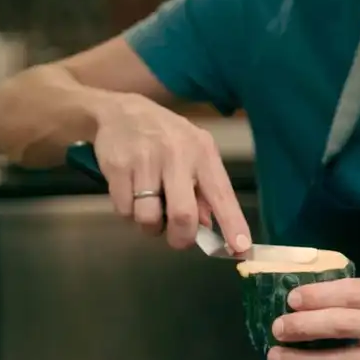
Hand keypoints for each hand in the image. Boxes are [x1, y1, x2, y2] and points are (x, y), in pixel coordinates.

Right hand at [91, 93, 250, 251]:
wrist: (121, 111)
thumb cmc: (166, 137)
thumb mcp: (193, 153)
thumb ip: (204, 189)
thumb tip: (209, 227)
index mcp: (203, 153)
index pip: (222, 194)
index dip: (232, 224)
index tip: (241, 248)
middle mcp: (177, 155)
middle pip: (183, 214)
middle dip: (181, 237)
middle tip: (178, 239)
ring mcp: (146, 161)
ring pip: (148, 218)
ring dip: (150, 226)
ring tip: (150, 208)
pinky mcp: (118, 167)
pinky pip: (124, 210)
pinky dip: (128, 212)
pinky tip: (131, 194)